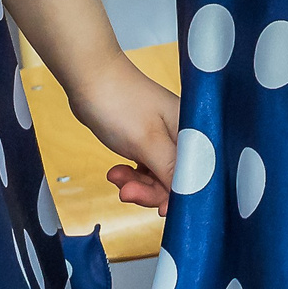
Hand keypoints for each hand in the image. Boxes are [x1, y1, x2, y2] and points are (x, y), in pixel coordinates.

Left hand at [68, 57, 179, 212]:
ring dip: (137, 184)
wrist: (89, 78)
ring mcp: (163, 138)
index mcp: (192, 131)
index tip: (163, 210)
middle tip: (128, 193)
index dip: (183, 195)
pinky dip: (130, 175)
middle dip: (152, 191)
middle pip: (178, 178)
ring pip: (159, 176)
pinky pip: (145, 168)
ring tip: (116, 179)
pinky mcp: (146, 141)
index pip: (198, 173)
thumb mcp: (148, 142)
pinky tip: (116, 172)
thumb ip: (170, 170)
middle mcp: (182, 135)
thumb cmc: (121, 103)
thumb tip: (187, 196)